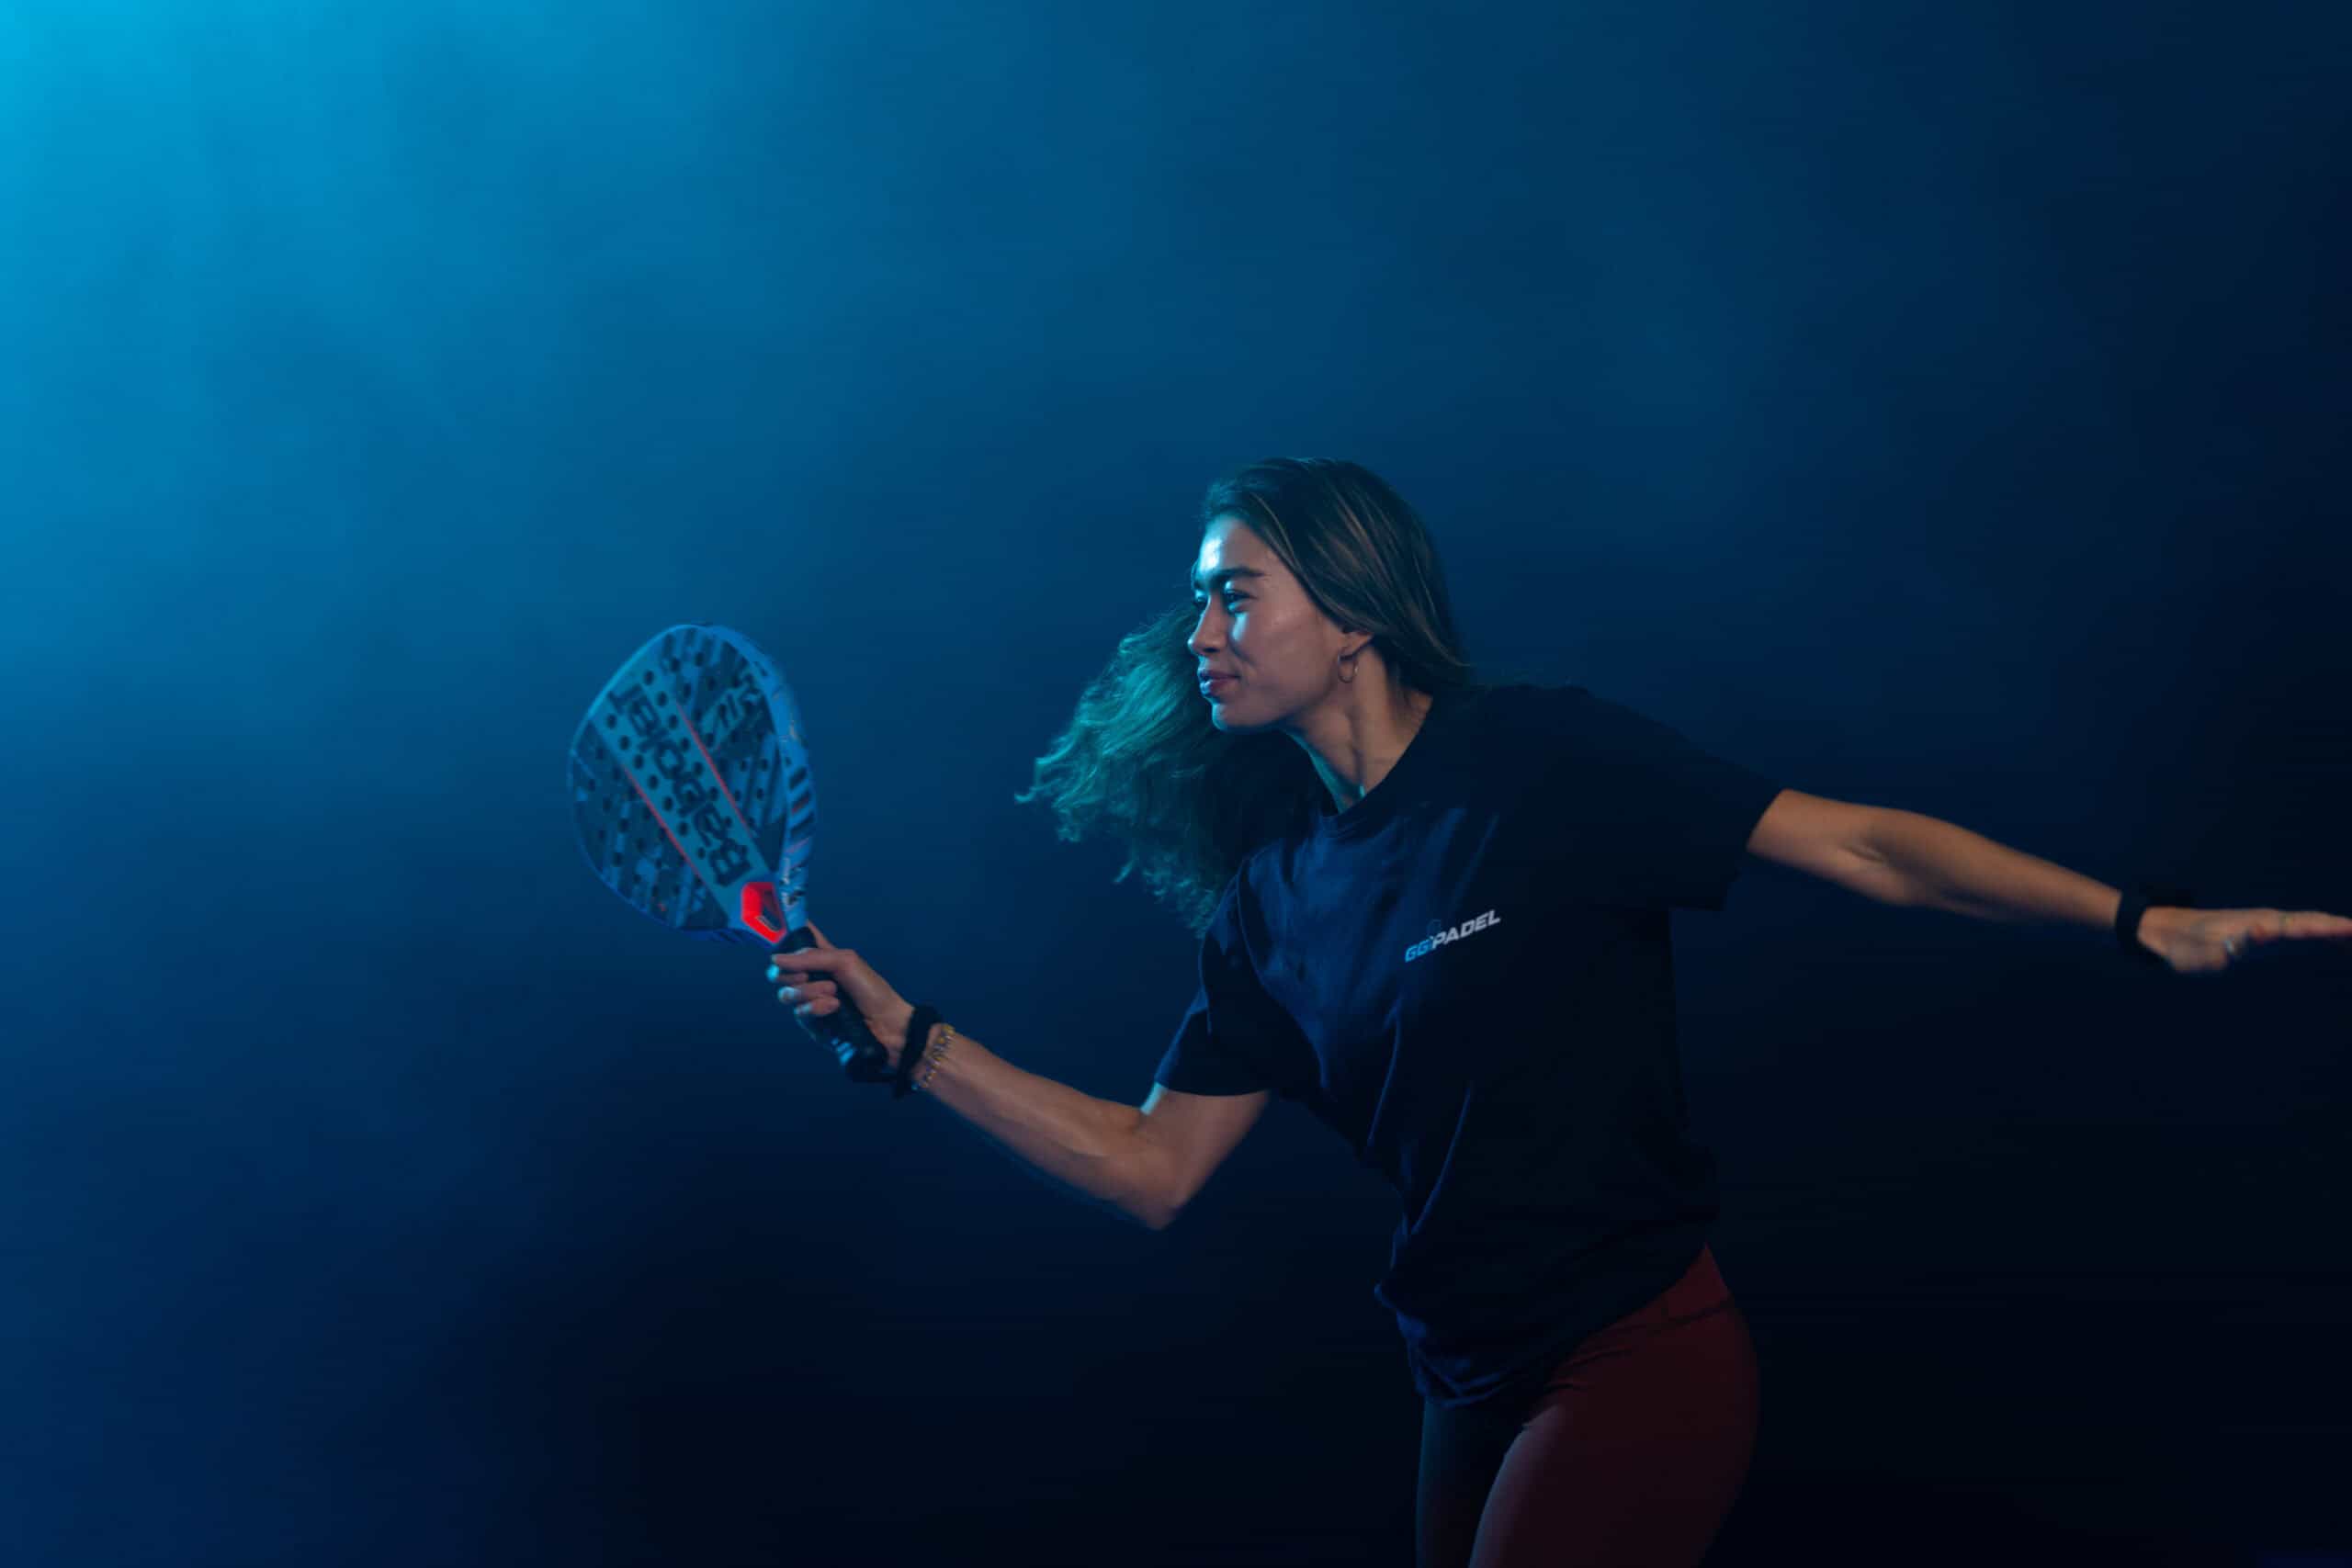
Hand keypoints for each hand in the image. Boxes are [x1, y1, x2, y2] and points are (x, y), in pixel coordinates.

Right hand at [764, 921, 917, 1060]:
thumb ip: (811, 957)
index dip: (784, 939)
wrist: (887, 1025)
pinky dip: (816, 1008)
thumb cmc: (873, 990)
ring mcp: (811, 1001)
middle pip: (780, 971)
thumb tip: (776, 959)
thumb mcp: (845, 962)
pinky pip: (799, 1014)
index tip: (777, 939)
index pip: (796, 943)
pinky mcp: (813, 1023)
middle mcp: (813, 978)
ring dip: (809, 992)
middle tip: (808, 976)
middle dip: (792, 973)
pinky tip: (834, 1008)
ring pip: (787, 994)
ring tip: (833, 994)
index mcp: (822, 958)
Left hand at [2141, 905, 2351, 975]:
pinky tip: (2338, 942)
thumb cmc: (2183, 948)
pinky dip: (2323, 933)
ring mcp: (2266, 926)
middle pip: (2313, 922)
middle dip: (2342, 928)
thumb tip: (2261, 931)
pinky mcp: (2263, 934)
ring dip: (2336, 929)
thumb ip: (2232, 945)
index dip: (2330, 929)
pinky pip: (2301, 930)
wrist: (2165, 932)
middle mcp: (2267, 921)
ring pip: (2309, 923)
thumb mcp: (2203, 952)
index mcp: (2259, 925)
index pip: (2303, 926)